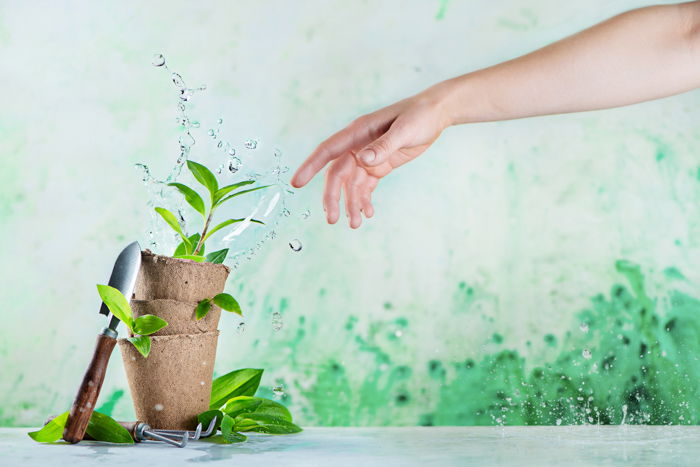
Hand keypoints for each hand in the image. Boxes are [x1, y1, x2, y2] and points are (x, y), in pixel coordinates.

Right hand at [291, 86, 452, 227]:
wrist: (436, 114)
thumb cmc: (419, 115)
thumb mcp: (404, 130)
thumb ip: (384, 145)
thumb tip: (363, 160)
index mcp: (358, 132)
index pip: (328, 151)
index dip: (311, 166)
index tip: (296, 183)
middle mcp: (358, 145)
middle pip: (337, 175)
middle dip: (333, 197)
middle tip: (332, 219)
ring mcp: (368, 157)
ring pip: (351, 185)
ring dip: (350, 204)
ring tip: (355, 224)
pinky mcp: (379, 166)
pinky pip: (366, 186)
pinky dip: (365, 200)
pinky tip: (367, 214)